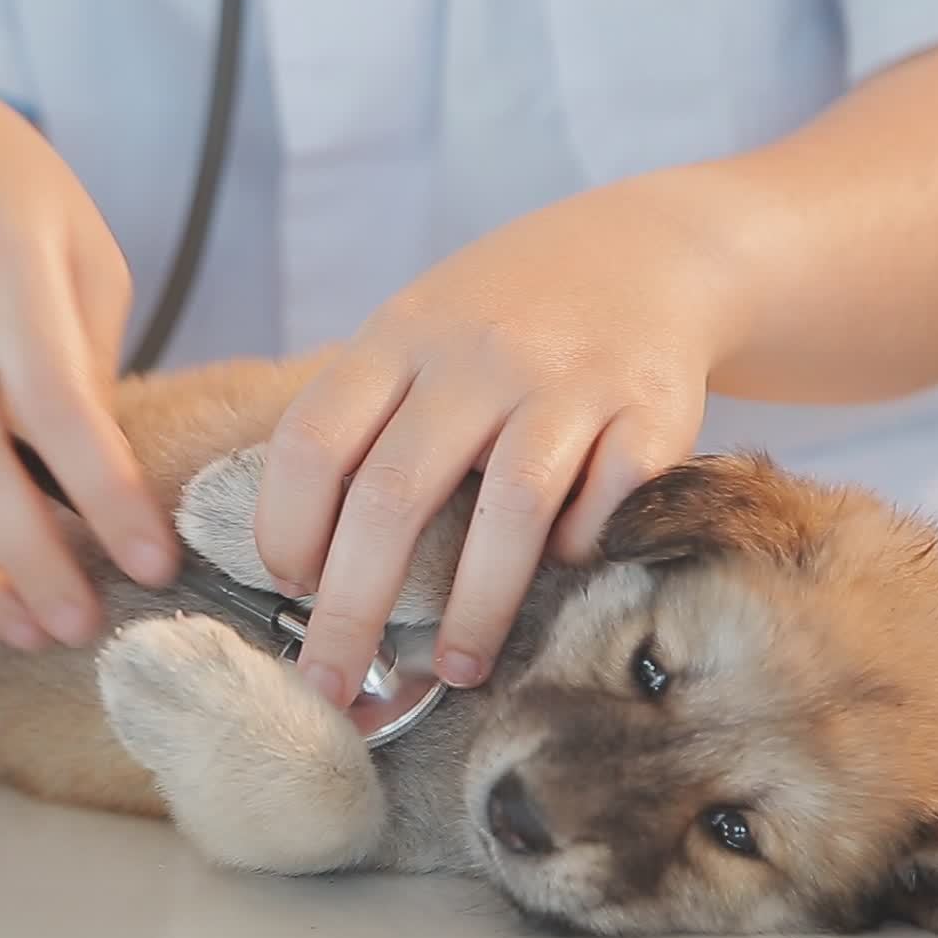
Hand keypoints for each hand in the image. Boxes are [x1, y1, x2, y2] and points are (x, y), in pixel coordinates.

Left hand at [253, 177, 739, 705]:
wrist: (651, 250)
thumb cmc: (506, 318)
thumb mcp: (418, 330)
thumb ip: (363, 417)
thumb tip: (301, 561)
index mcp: (400, 336)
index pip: (312, 440)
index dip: (286, 526)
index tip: (289, 588)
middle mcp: (476, 355)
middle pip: (392, 496)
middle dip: (353, 610)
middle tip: (334, 687)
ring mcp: (566, 381)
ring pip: (505, 513)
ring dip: (474, 609)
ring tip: (456, 671)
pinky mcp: (650, 410)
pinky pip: (605, 507)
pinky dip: (577, 554)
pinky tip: (559, 578)